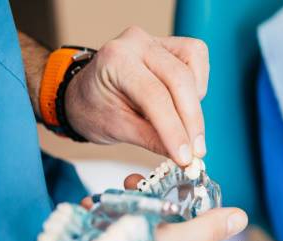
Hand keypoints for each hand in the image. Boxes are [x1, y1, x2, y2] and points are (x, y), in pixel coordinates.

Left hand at [65, 26, 208, 165]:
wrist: (85, 94)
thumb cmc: (94, 108)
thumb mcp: (117, 129)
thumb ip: (151, 140)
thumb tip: (183, 156)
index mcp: (115, 60)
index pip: (154, 96)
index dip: (174, 129)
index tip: (185, 157)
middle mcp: (136, 42)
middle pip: (179, 79)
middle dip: (191, 120)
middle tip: (196, 152)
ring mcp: (154, 40)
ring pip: (193, 67)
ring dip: (195, 103)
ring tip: (184, 126)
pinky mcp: (170, 45)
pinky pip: (196, 60)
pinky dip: (197, 87)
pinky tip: (183, 106)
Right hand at [81, 174, 247, 240]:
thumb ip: (207, 229)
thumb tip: (242, 216)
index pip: (183, 212)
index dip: (173, 190)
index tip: (156, 176)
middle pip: (153, 210)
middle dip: (138, 193)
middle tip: (126, 183)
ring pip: (125, 215)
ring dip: (113, 202)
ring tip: (100, 202)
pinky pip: (102, 226)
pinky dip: (94, 215)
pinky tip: (86, 211)